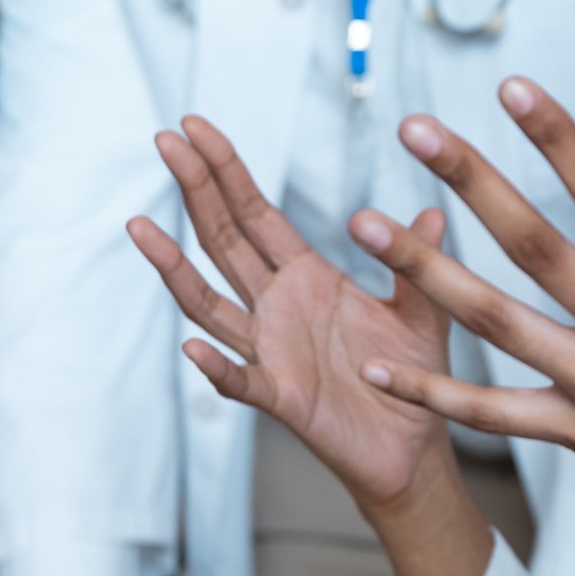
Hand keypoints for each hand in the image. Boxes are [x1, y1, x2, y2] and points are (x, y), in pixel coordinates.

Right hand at [126, 115, 456, 514]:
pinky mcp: (282, 398)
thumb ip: (418, 263)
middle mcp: (278, 308)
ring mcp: (271, 351)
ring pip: (210, 304)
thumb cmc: (412, 378)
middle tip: (163, 140)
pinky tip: (193, 348)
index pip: (256, 214)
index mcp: (306, 277)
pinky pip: (241, 382)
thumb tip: (434, 210)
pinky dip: (217, 367)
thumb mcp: (423, 311)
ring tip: (140, 227)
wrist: (414, 448)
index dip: (226, 171)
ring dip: (175, 268)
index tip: (194, 127)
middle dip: (195, 190)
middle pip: (224, 241)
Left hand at [348, 77, 574, 575]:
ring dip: (428, 273)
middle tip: (417, 131)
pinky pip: (496, 415)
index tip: (515, 92)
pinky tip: (382, 366)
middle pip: (540, 250)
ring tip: (368, 227)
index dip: (562, 143)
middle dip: (474, 185)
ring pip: (499, 324)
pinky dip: (436, 393)